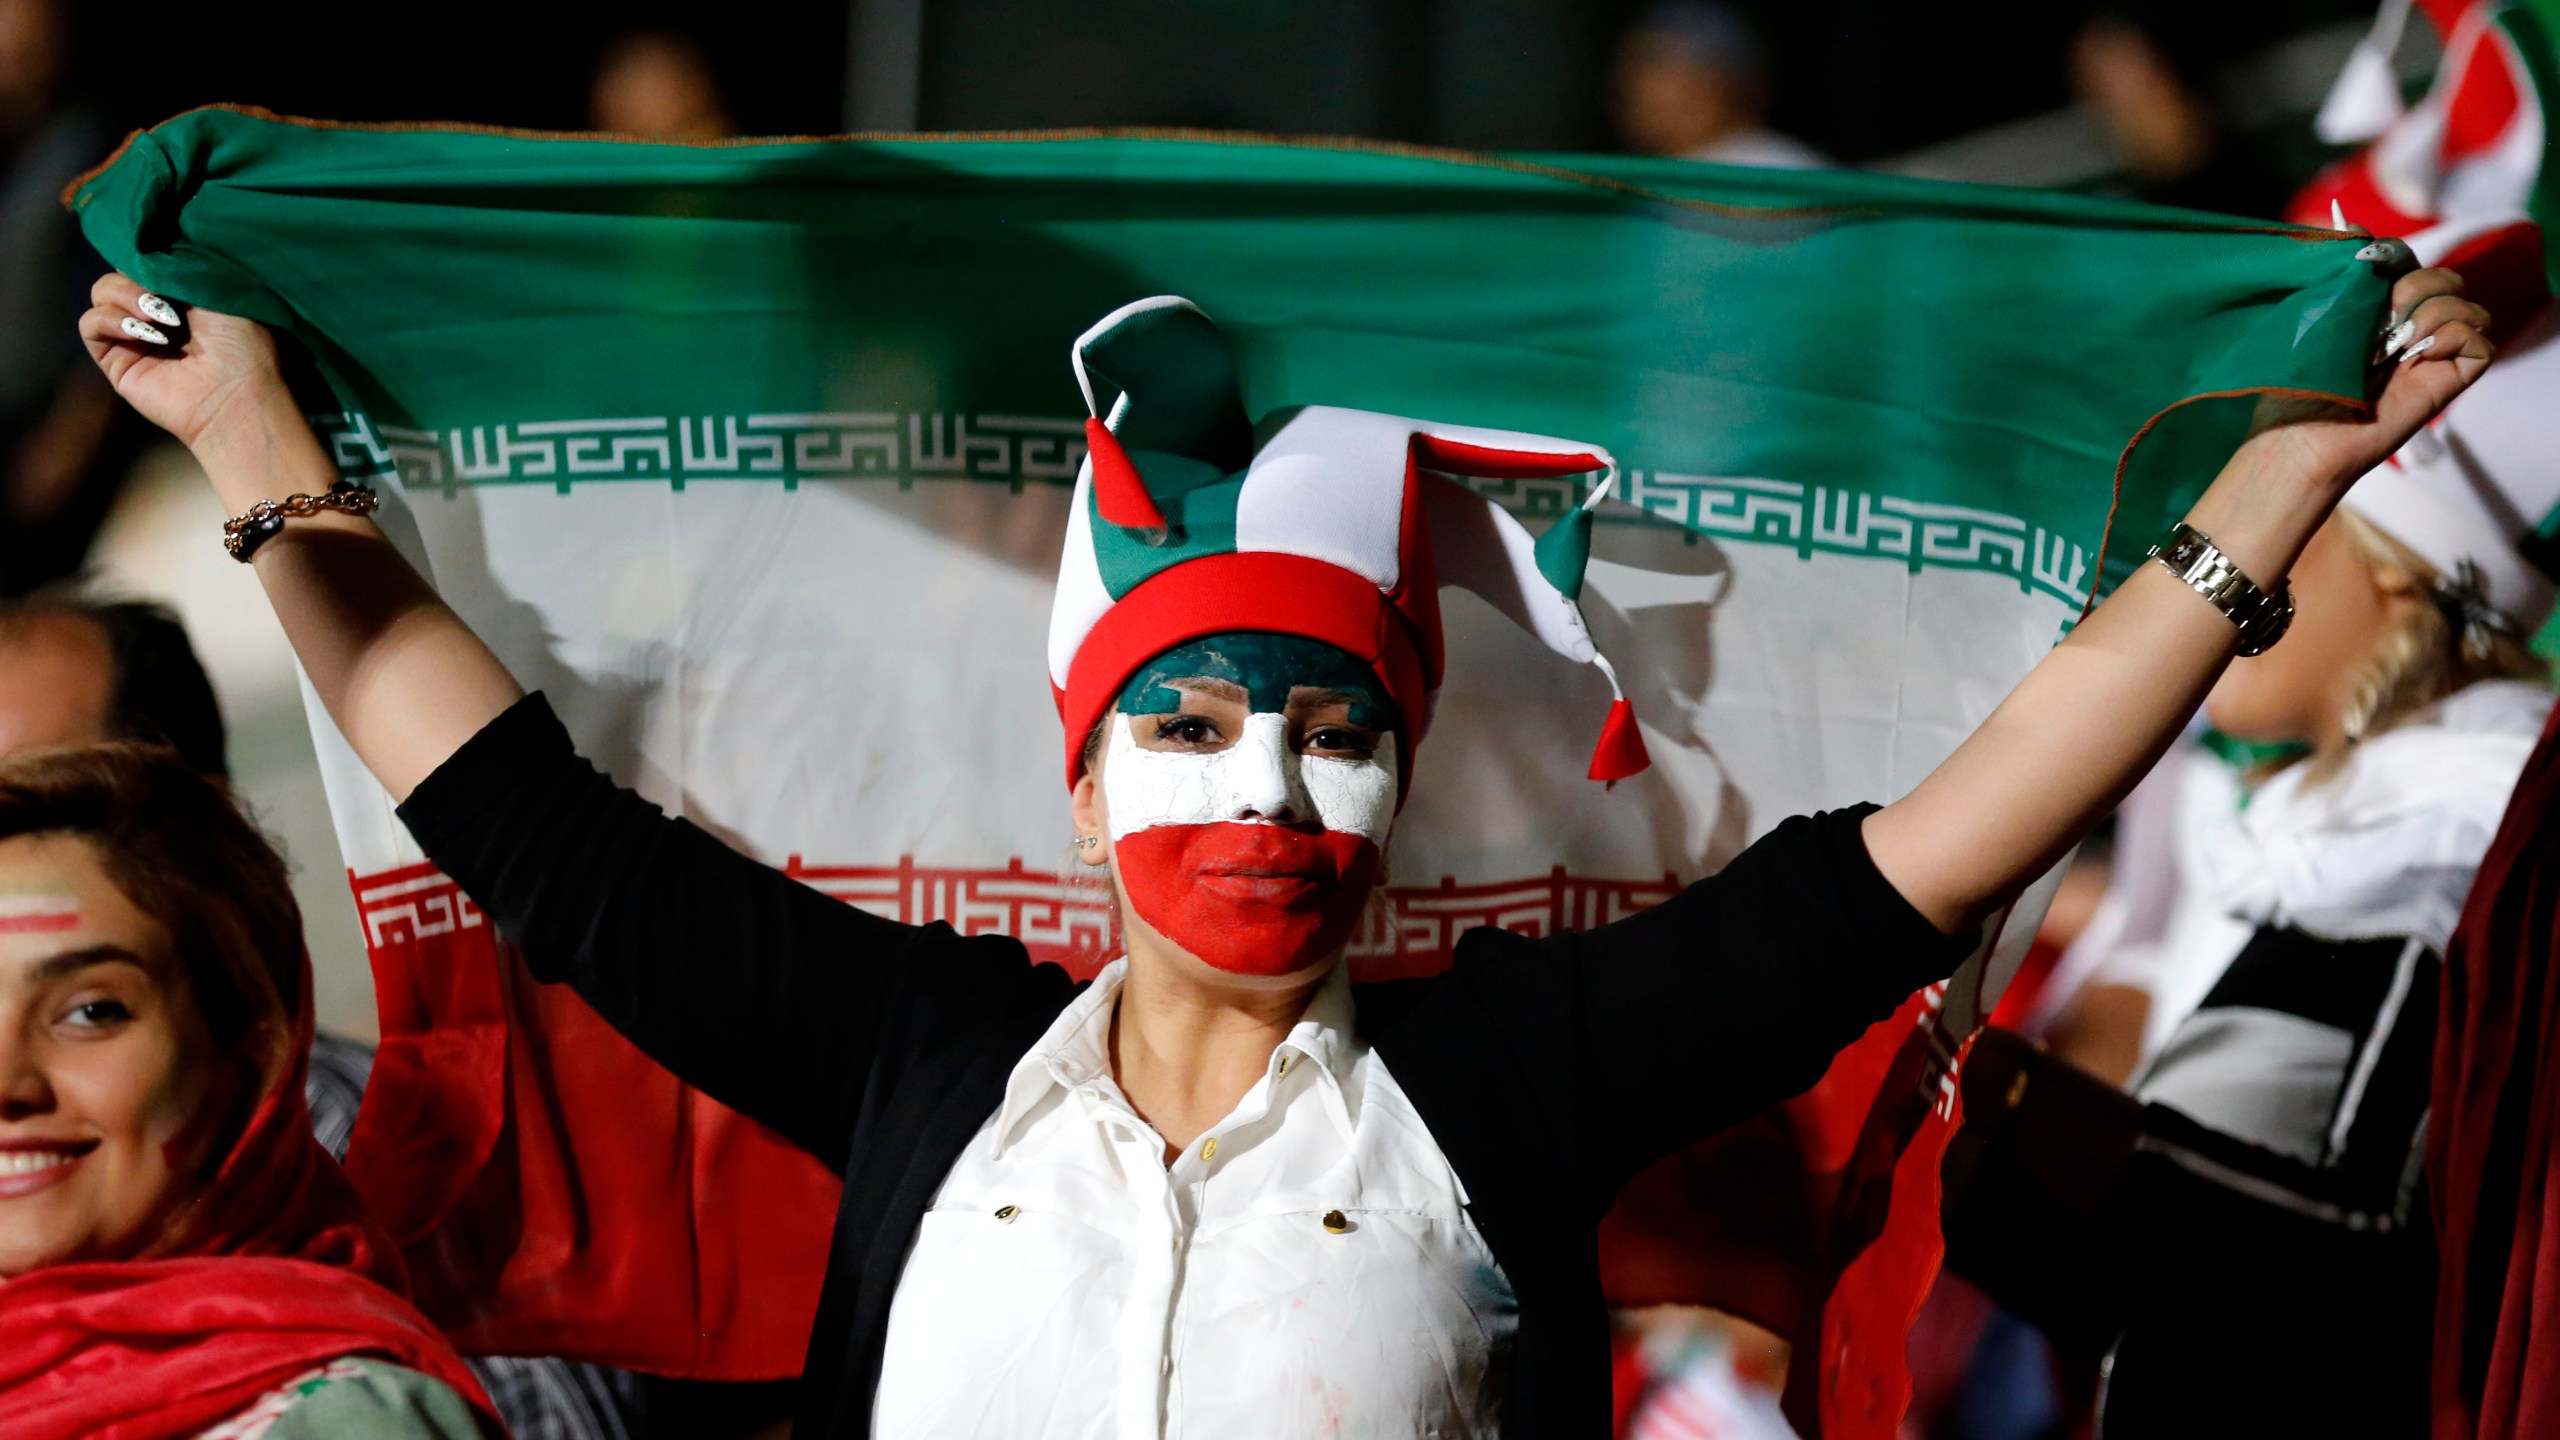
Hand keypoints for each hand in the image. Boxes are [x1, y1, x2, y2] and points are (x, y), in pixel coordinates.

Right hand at [78, 273, 289, 456]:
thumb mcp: (219, 291)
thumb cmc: (242, 346)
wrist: (236, 396)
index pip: (147, 259)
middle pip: (120, 270)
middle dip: (139, 274)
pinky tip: (146, 333)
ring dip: (126, 295)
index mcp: (184, 295)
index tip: (165, 257)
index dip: (149, 253)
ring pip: (101, 291)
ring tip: (161, 318)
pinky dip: (111, 319)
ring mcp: (134, 336)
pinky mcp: (115, 359)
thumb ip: (181, 266)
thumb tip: (144, 254)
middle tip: (168, 298)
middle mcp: (156, 313)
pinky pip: (90, 323)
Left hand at [2228, 265, 2493, 494]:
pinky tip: (2420, 357)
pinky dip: (2457, 337)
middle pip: (2445, 279)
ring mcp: (2430, 355)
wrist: (2301, 436)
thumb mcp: (2310, 318)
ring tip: (2398, 345)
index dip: (2396, 261)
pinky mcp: (2448, 380)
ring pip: (2467, 305)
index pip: (2410, 264)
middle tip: (2381, 319)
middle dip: (2416, 285)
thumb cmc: (2298, 383)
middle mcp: (2408, 329)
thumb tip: (2351, 226)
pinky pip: (2481, 342)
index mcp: (2376, 311)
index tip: (2366, 272)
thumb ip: (2335, 274)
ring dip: (2435, 312)